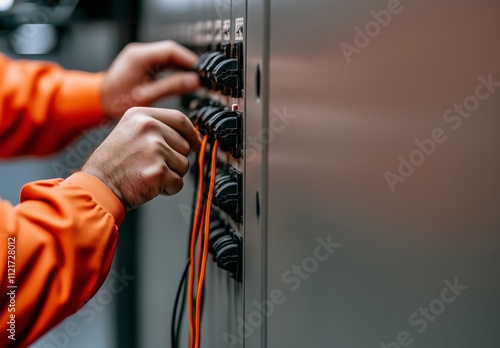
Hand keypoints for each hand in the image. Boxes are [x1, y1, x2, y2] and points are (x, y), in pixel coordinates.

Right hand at [81, 107, 200, 209]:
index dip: (191, 133)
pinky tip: (149, 185)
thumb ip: (156, 128)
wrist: (97, 187)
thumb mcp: (130, 132)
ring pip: (184, 165)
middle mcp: (149, 128)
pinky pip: (178, 182)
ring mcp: (155, 149)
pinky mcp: (159, 171)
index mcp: (141, 115)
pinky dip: (167, 188)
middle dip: (174, 159)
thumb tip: (189, 134)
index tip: (195, 143)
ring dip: (171, 174)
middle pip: (185, 145)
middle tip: (151, 165)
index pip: (180, 119)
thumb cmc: (112, 164)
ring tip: (147, 173)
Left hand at [101, 41, 199, 117]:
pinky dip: (172, 71)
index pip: (172, 50)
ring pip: (167, 57)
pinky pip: (161, 63)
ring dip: (181, 67)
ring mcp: (139, 57)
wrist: (98, 102)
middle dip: (187, 64)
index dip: (189, 60)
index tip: (201, 71)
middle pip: (171, 52)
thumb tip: (194, 81)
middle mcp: (139, 52)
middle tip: (199, 78)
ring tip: (192, 81)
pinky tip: (179, 81)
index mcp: (139, 56)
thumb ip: (172, 87)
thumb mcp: (147, 96)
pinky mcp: (141, 63)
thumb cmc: (115, 101)